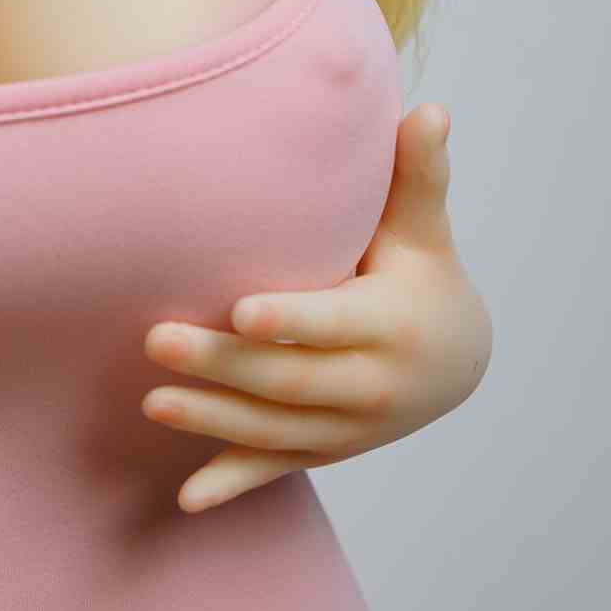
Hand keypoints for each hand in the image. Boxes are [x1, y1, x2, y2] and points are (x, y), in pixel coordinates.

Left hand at [140, 103, 492, 512]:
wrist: (459, 360)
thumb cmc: (422, 271)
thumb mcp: (424, 229)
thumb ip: (418, 175)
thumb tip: (431, 110)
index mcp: (392, 324)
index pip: (334, 325)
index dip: (290, 321)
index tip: (240, 310)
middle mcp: (372, 386)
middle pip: (287, 380)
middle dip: (220, 364)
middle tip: (154, 338)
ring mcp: (348, 427)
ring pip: (273, 430)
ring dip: (211, 420)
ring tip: (151, 400)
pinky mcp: (326, 449)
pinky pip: (275, 468)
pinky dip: (232, 483)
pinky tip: (185, 500)